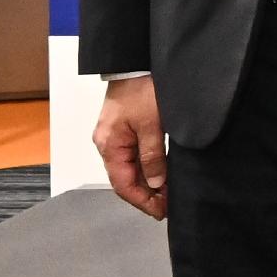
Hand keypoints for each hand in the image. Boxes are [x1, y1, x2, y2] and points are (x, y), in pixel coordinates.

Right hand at [92, 75, 168, 219]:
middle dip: (147, 195)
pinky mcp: (123, 130)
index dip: (141, 201)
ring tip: (168, 194)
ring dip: (148, 183)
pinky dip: (147, 168)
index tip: (161, 212)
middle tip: (169, 206)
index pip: (122, 184)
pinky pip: (133, 157)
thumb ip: (153, 156)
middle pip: (125, 179)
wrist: (134, 64)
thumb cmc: (141, 90)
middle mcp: (107, 144)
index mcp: (109, 145)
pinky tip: (162, 174)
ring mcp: (114, 137)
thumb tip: (156, 183)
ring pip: (130, 169)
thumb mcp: (151, 125)